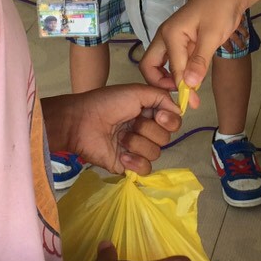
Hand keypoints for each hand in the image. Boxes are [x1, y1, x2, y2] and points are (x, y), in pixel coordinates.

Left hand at [42, 86, 182, 174]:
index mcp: (148, 114)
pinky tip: (122, 155)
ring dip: (137, 144)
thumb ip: (161, 97)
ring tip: (120, 138)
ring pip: (156, 153)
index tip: (158, 116)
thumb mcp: (136, 92)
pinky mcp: (127, 165)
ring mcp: (136, 149)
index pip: (173, 122)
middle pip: (166, 138)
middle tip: (130, 124)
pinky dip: (136, 162)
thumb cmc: (106, 103)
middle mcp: (145, 131)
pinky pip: (145, 169)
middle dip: (148, 130)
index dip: (169, 121)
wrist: (81, 121)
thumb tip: (179, 109)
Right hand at [140, 0, 249, 92]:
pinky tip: (194, 78)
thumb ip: (200, 61)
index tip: (191, 104)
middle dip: (161, 83)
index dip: (180, 88)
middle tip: (179, 95)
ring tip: (189, 91)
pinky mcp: (183, 40)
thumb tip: (190, 85)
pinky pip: (175, 59)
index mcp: (169, 34)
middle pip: (150, 65)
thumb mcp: (212, 36)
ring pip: (163, 63)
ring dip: (172, 78)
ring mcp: (173, 38)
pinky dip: (181, 71)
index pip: (170, 69)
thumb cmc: (220, 9)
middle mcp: (166, 36)